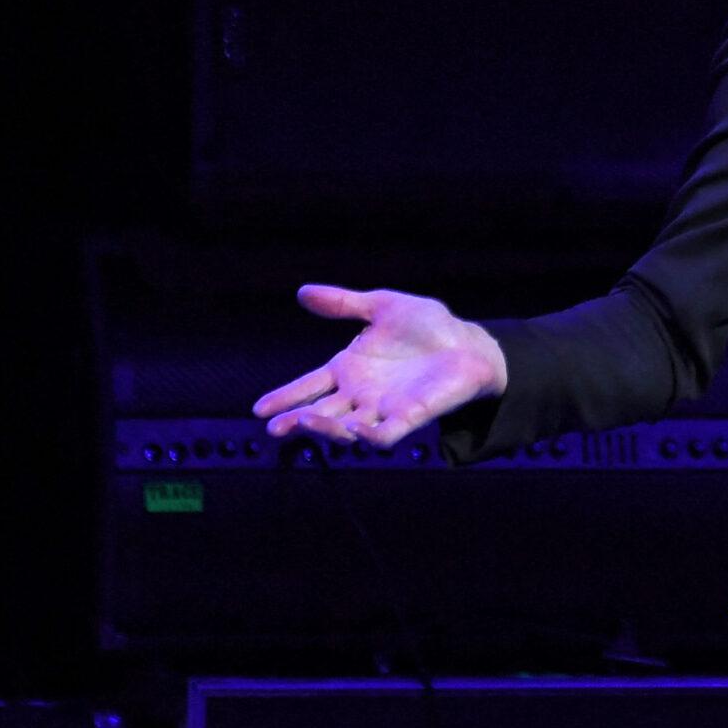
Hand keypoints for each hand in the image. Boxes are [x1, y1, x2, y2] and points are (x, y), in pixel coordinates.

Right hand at [252, 285, 508, 447]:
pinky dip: (370, 436)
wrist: (468, 342)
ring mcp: (384, 407)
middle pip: (321, 412)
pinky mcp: (410, 416)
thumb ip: (344, 303)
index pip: (309, 386)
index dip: (285, 397)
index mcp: (349, 368)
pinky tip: (355, 430)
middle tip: (274, 428)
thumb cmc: (428, 326)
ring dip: (326, 428)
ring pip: (347, 428)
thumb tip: (302, 292)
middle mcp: (361, 393)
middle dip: (297, 421)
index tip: (259, 409)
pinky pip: (386, 434)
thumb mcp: (382, 306)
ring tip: (307, 421)